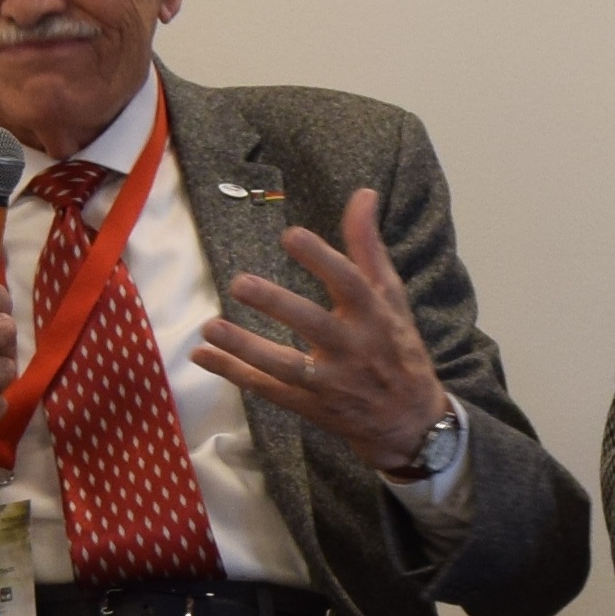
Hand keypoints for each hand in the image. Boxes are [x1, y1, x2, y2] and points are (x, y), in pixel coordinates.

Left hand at [187, 186, 447, 473]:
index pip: (350, 284)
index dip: (322, 259)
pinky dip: (235, 373)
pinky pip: (268, 389)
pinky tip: (203, 355)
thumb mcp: (391, 296)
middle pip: (314, 326)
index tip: (290, 235)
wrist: (411, 421)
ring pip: (285, 366)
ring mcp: (330, 383)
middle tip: (239, 283)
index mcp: (374, 316)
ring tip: (209, 328)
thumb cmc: (397, 347)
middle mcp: (353, 349)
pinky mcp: (310, 406)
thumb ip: (369, 247)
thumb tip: (363, 194)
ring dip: (246, 348)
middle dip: (278, 305)